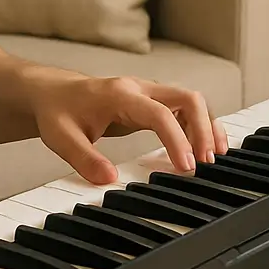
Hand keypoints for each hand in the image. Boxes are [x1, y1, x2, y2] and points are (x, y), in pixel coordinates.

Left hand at [26, 73, 228, 183]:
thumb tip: (110, 179)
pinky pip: (183, 109)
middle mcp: (139, 89)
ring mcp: (148, 93)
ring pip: (190, 102)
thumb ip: (84, 159)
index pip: (159, 113)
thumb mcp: (62, 138)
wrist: (53, 93)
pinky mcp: (151, 102)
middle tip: (206, 163)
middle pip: (187, 99)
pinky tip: (205, 146)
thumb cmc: (58, 112)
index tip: (186, 167)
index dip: (177, 139)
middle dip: (203, 129)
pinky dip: (199, 125)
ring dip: (206, 126)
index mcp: (120, 95)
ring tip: (215, 157)